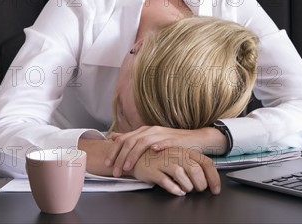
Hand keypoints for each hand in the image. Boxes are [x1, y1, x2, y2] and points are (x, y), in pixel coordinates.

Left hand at [105, 126, 226, 176]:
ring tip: (128, 167)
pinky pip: (165, 142)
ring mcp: (162, 134)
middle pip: (131, 142)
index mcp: (144, 130)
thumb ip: (132, 138)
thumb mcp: (149, 139)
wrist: (194, 139)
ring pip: (143, 143)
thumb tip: (114, 136)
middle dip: (121, 157)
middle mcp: (151, 130)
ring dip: (134, 155)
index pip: (124, 139)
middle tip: (116, 171)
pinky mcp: (174, 140)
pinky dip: (158, 145)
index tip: (107, 164)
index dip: (114, 151)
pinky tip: (152, 151)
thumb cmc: (170, 143)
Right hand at [129, 147, 220, 195]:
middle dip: (200, 184)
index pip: (206, 162)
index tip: (216, 190)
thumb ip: (194, 166)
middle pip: (195, 169)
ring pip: (181, 175)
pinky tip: (177, 191)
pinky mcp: (153, 170)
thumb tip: (207, 180)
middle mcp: (177, 155)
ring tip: (186, 189)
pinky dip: (174, 188)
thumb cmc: (163, 159)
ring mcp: (165, 162)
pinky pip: (166, 181)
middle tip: (197, 189)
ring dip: (187, 186)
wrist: (139, 156)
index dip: (213, 177)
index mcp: (187, 151)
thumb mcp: (181, 159)